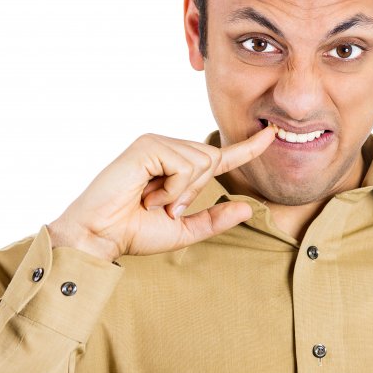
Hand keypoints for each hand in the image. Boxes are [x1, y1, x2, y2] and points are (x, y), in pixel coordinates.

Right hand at [47, 127, 275, 261]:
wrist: (100, 237)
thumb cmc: (133, 233)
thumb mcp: (184, 231)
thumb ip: (214, 219)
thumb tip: (247, 207)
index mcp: (177, 166)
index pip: (220, 155)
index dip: (249, 147)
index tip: (272, 134)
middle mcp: (168, 148)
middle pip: (213, 159)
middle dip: (194, 192)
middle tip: (162, 207)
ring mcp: (157, 143)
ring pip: (202, 161)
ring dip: (182, 192)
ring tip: (151, 200)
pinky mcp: (147, 145)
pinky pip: (185, 165)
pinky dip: (172, 188)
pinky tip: (147, 194)